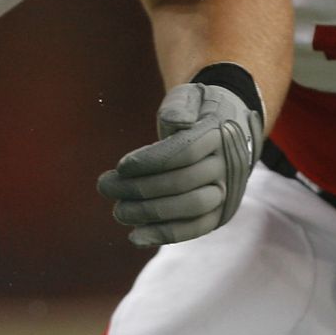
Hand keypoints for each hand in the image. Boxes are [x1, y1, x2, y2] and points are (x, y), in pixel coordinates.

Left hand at [97, 71, 264, 247]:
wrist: (228, 129)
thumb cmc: (198, 110)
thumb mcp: (189, 97)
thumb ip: (179, 106)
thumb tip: (174, 122)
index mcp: (220, 133)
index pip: (185, 151)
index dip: (150, 161)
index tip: (120, 166)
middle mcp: (229, 165)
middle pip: (184, 182)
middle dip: (140, 188)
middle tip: (105, 187)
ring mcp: (228, 191)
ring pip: (190, 208)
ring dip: (149, 213)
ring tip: (118, 211)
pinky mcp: (220, 213)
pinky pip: (195, 228)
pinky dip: (165, 234)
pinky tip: (135, 237)